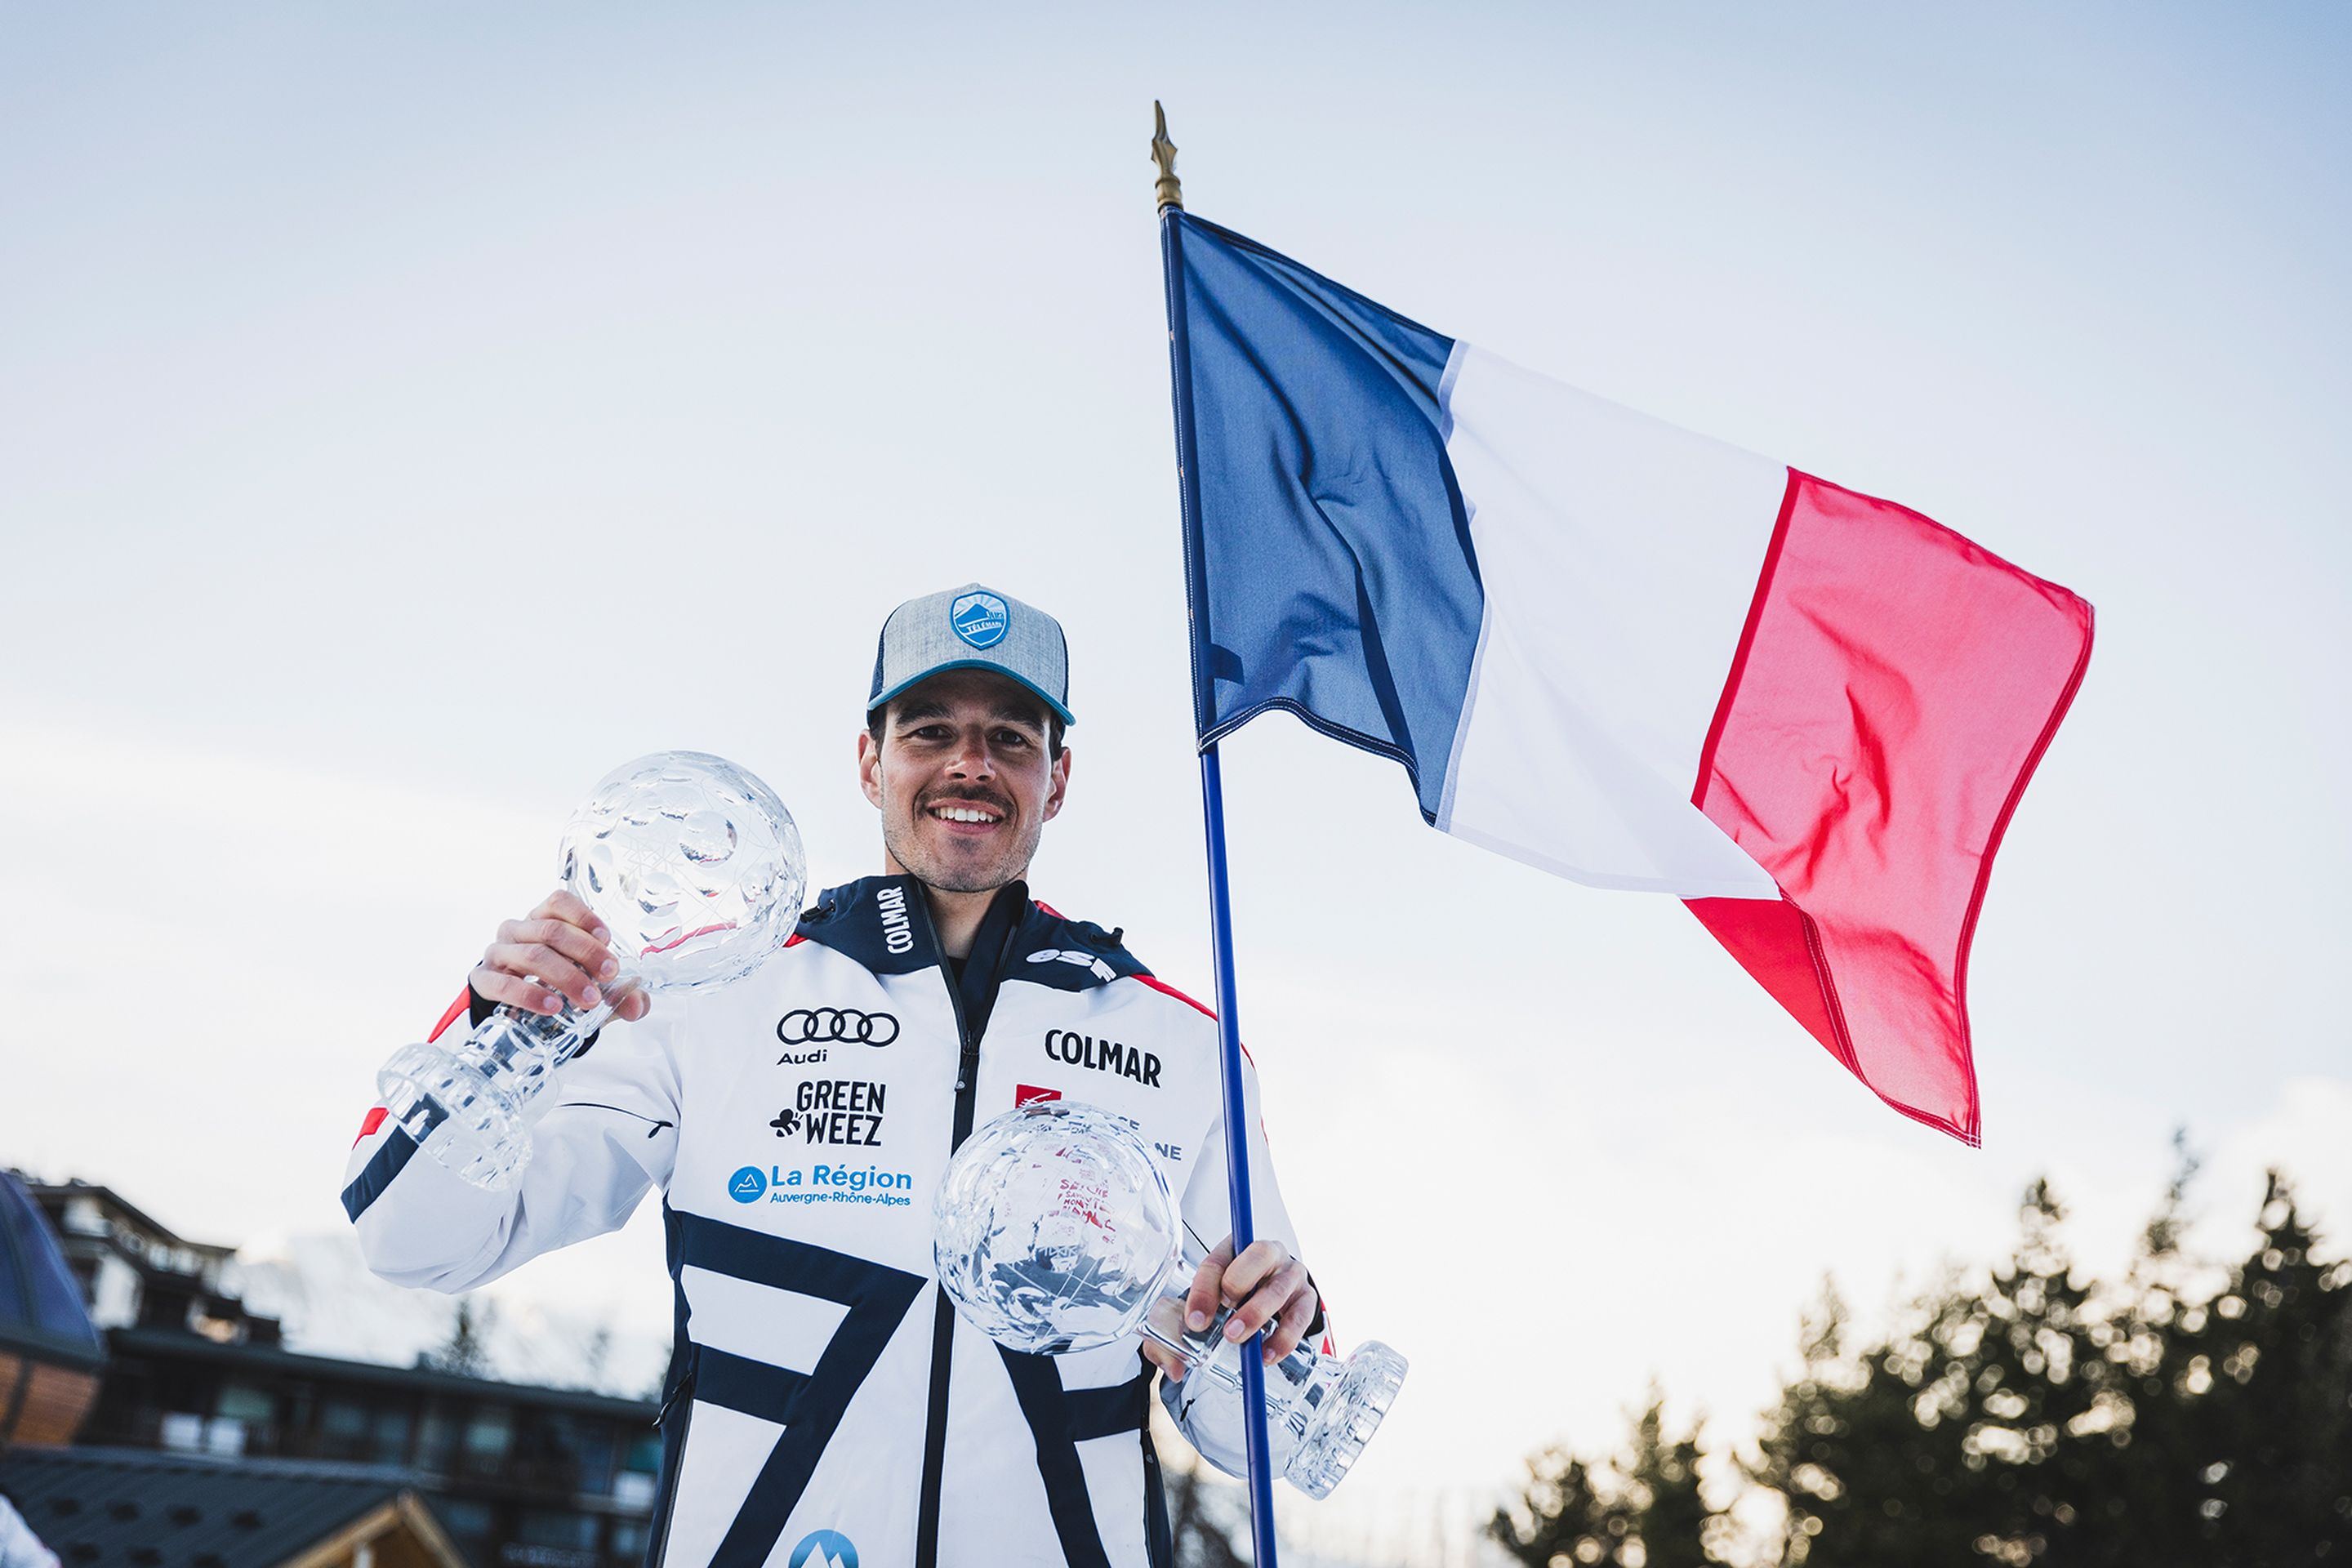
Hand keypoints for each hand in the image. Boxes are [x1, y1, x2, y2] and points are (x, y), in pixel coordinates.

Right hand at [470, 890, 650, 1021]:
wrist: (511, 1003)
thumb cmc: (552, 981)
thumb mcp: (585, 981)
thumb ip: (616, 992)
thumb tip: (638, 1005)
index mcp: (542, 918)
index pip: (558, 902)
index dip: (584, 916)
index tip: (608, 939)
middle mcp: (518, 930)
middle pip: (551, 931)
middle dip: (585, 952)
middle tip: (609, 975)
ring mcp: (498, 953)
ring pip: (532, 954)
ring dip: (565, 976)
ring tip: (588, 998)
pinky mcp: (483, 980)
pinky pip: (503, 984)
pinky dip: (529, 995)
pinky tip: (551, 1006)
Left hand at [1141, 1236, 1315, 1380]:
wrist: (1270, 1298)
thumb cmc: (1232, 1298)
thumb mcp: (1205, 1304)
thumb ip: (1179, 1333)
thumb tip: (1175, 1367)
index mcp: (1235, 1248)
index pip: (1216, 1261)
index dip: (1204, 1291)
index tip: (1194, 1321)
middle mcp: (1267, 1254)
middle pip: (1258, 1255)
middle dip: (1239, 1285)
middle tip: (1224, 1323)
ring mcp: (1291, 1275)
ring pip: (1279, 1288)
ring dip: (1258, 1315)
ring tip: (1240, 1340)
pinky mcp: (1307, 1299)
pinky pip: (1301, 1317)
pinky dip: (1284, 1338)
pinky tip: (1267, 1355)